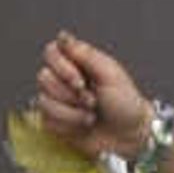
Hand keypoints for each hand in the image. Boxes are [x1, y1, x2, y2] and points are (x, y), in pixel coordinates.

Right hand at [36, 32, 147, 154]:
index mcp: (78, 63)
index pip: (51, 52)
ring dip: (72, 112)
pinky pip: (48, 120)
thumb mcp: (110, 74)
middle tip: (92, 101)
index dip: (61, 66)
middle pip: (44, 77)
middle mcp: (64, 80)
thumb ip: (85, 54)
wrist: (129, 136)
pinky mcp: (55, 122)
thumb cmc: (125, 104)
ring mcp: (57, 101)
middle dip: (70, 94)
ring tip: (91, 116)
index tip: (80, 80)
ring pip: (44, 101)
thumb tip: (63, 36)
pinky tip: (83, 126)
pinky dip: (69, 125)